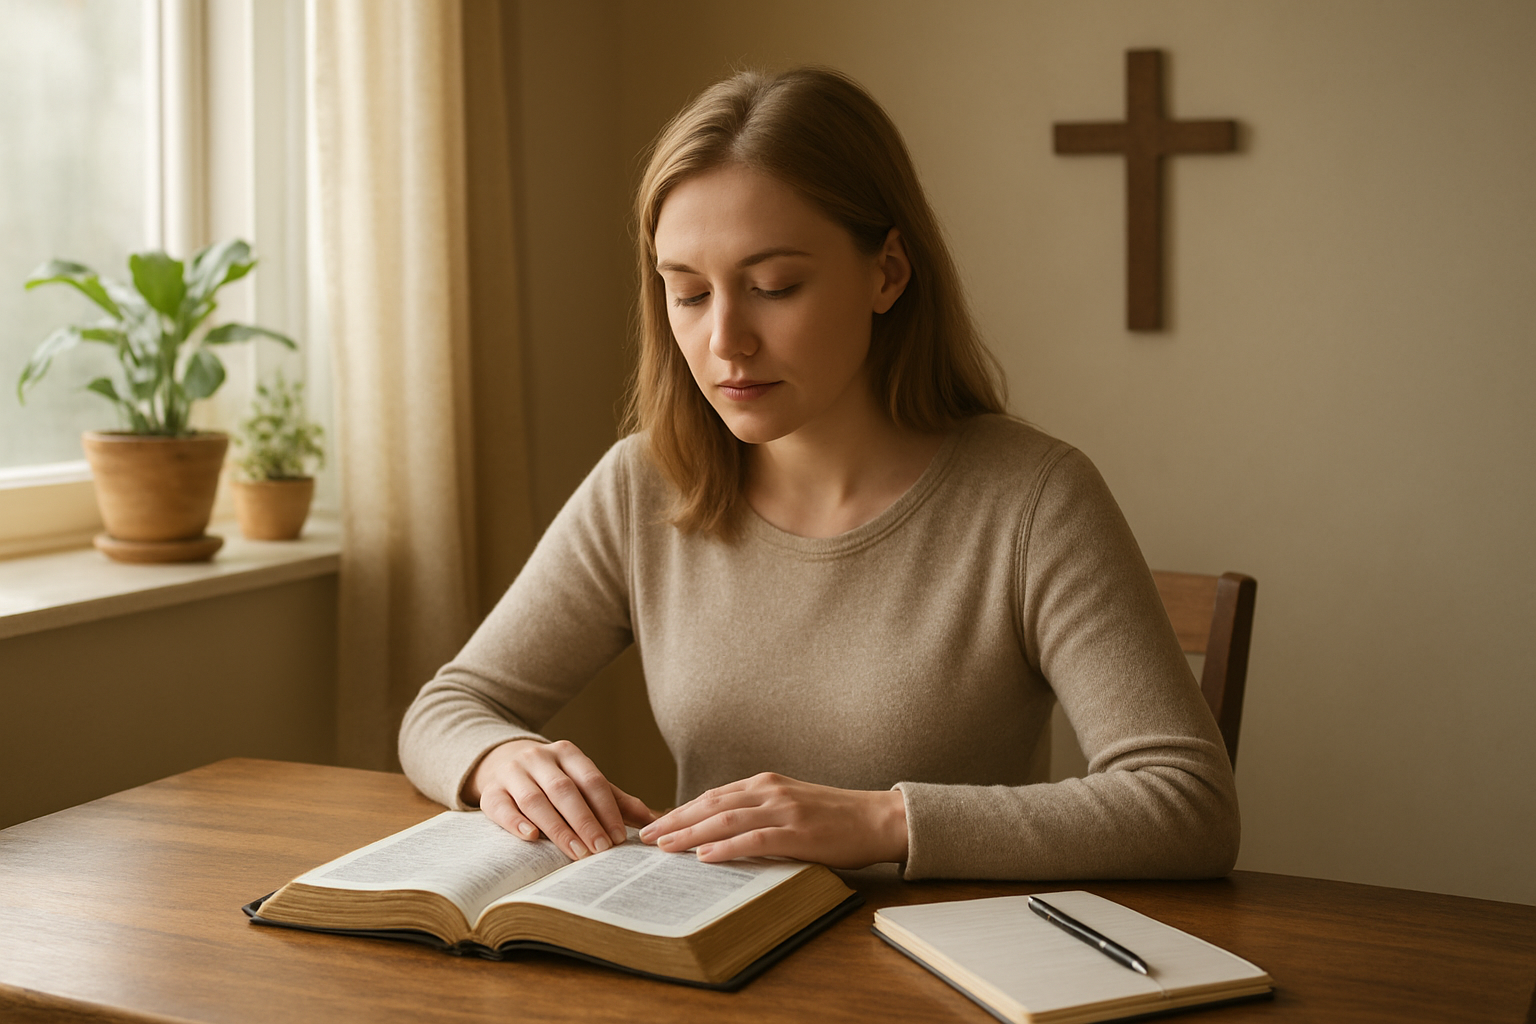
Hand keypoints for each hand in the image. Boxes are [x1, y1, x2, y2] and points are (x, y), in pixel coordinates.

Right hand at [466, 739, 655, 859]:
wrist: (501, 762)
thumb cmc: (553, 779)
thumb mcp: (582, 782)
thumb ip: (615, 800)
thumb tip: (653, 820)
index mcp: (568, 753)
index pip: (592, 780)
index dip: (606, 810)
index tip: (619, 838)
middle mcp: (539, 758)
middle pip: (564, 790)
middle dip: (584, 822)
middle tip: (600, 851)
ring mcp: (512, 773)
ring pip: (534, 799)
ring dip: (557, 828)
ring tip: (575, 852)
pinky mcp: (490, 792)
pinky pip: (502, 806)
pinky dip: (516, 822)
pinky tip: (531, 837)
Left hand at [638, 772, 907, 868]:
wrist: (878, 819)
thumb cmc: (835, 818)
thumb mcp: (792, 806)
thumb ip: (759, 813)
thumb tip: (721, 833)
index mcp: (766, 784)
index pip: (713, 796)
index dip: (681, 810)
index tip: (656, 823)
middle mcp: (770, 791)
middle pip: (710, 804)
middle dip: (675, 820)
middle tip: (646, 836)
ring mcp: (784, 810)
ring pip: (725, 819)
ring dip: (690, 834)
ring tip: (664, 847)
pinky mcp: (798, 832)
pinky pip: (754, 839)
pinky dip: (726, 848)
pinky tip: (704, 857)